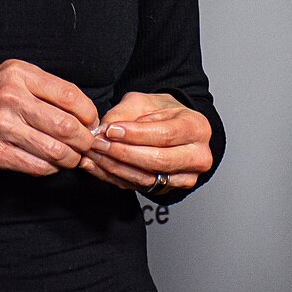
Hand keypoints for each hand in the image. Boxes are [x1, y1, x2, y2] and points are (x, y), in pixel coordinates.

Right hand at [0, 60, 98, 175]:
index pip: (69, 95)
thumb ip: (46, 88)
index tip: (90, 121)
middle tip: (86, 143)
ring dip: (70, 158)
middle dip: (84, 140)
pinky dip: (51, 168)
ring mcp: (3, 127)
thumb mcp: (14, 76)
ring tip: (72, 156)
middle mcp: (11, 99)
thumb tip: (84, 112)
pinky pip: (37, 167)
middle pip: (66, 126)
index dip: (88, 113)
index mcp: (19, 75)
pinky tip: (51, 163)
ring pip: (55, 150)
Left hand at [80, 91, 212, 194]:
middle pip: (158, 160)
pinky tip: (97, 167)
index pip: (166, 135)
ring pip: (147, 178)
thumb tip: (106, 129)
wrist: (172, 128)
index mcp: (197, 128)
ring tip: (94, 155)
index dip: (136, 134)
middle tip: (98, 144)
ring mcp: (185, 177)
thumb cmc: (163, 113)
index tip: (111, 130)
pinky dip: (113, 178)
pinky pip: (138, 187)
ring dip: (114, 168)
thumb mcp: (144, 102)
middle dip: (123, 153)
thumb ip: (125, 113)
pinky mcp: (168, 189)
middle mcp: (197, 156)